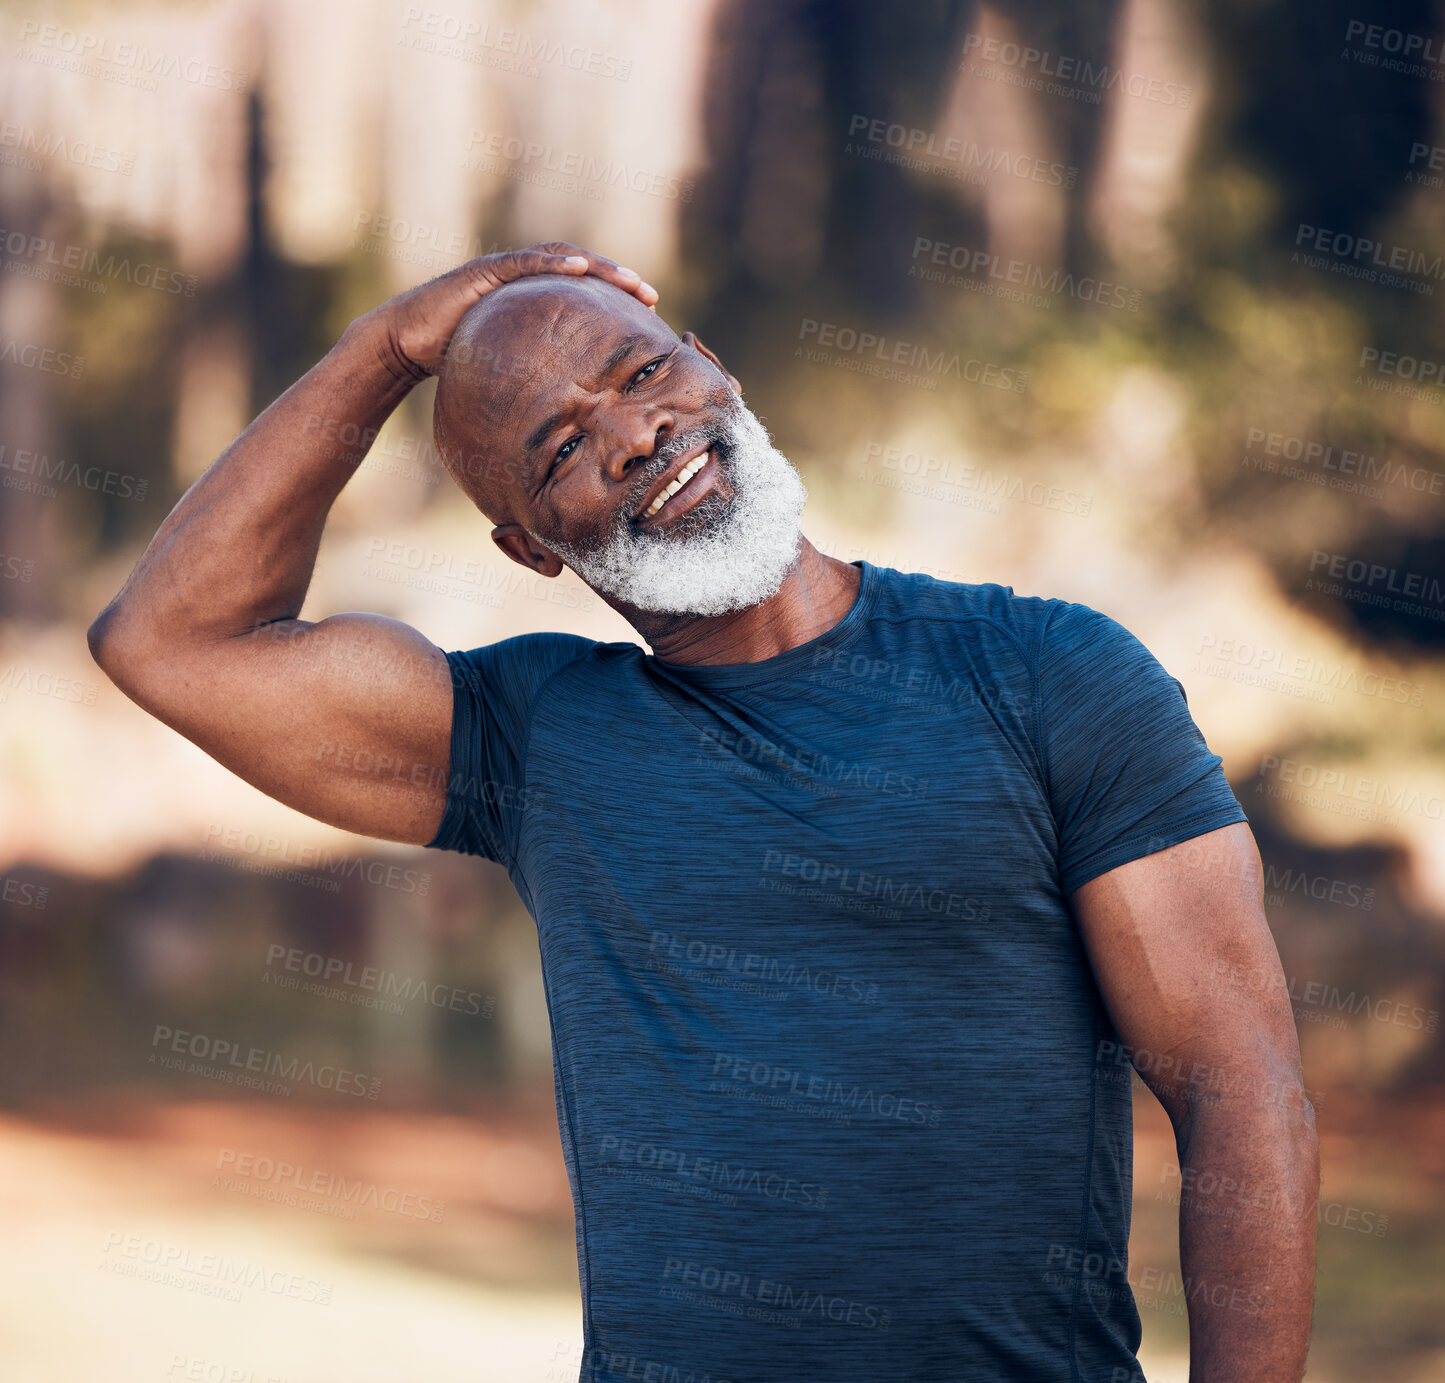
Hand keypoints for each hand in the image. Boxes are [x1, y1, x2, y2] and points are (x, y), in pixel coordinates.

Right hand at [354, 241, 658, 380]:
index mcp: (532, 302)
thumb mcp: (507, 373)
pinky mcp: (484, 272)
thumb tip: (567, 420)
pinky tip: (580, 268)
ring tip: (629, 279)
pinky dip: (553, 263)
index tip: (649, 313)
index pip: (583, 292)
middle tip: (651, 295)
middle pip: (581, 270)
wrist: (406, 345)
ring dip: (598, 267)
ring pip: (560, 259)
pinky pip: (525, 263)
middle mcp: (522, 280)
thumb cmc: (454, 361)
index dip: (616, 298)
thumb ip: (537, 382)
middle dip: (618, 279)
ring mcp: (503, 272)